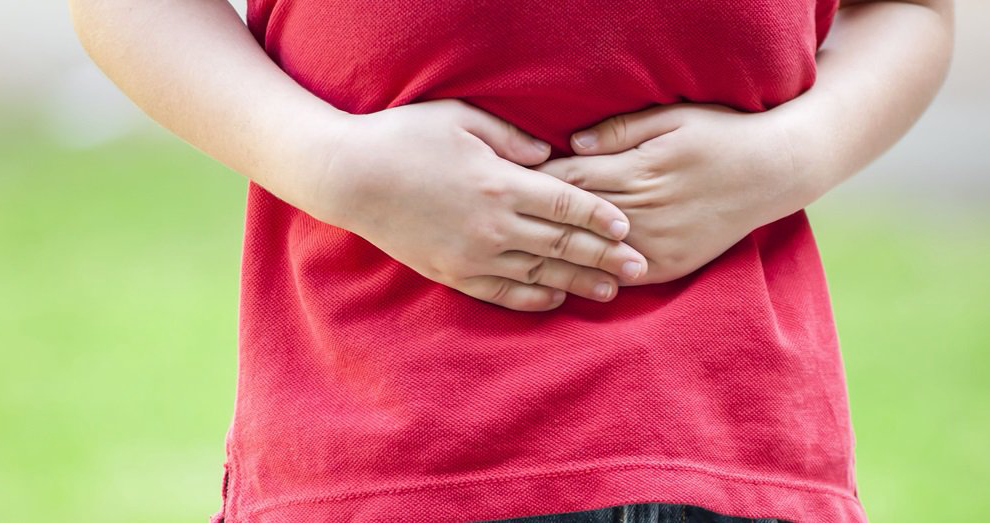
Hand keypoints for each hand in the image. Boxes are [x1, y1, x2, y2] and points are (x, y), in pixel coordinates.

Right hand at [302, 98, 649, 310]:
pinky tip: (556, 300)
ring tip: (610, 291)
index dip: (601, 217)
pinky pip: (502, 292)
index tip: (628, 226)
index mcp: (500, 183)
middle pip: (562, 244)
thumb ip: (512, 139)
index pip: (567, 204)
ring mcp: (473, 255)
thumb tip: (551, 157)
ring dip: (578, 283)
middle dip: (605, 256)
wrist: (349, 178)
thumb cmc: (405, 137)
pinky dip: (533, 298)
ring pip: (539, 273)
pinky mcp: (452, 273)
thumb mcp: (462, 119)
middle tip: (640, 266)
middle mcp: (493, 225)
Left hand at [531, 103, 816, 285]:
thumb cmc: (720, 135)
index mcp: (639, 170)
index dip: (538, 180)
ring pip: (592, 253)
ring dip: (556, 252)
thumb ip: (618, 131)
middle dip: (537, 217)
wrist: (773, 174)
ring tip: (520, 251)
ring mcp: (658, 245)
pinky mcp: (669, 267)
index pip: (572, 178)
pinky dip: (592, 275)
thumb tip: (570, 143)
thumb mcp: (671, 117)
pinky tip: (564, 275)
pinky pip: (620, 276)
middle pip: (575, 218)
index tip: (508, 179)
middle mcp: (645, 211)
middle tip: (501, 217)